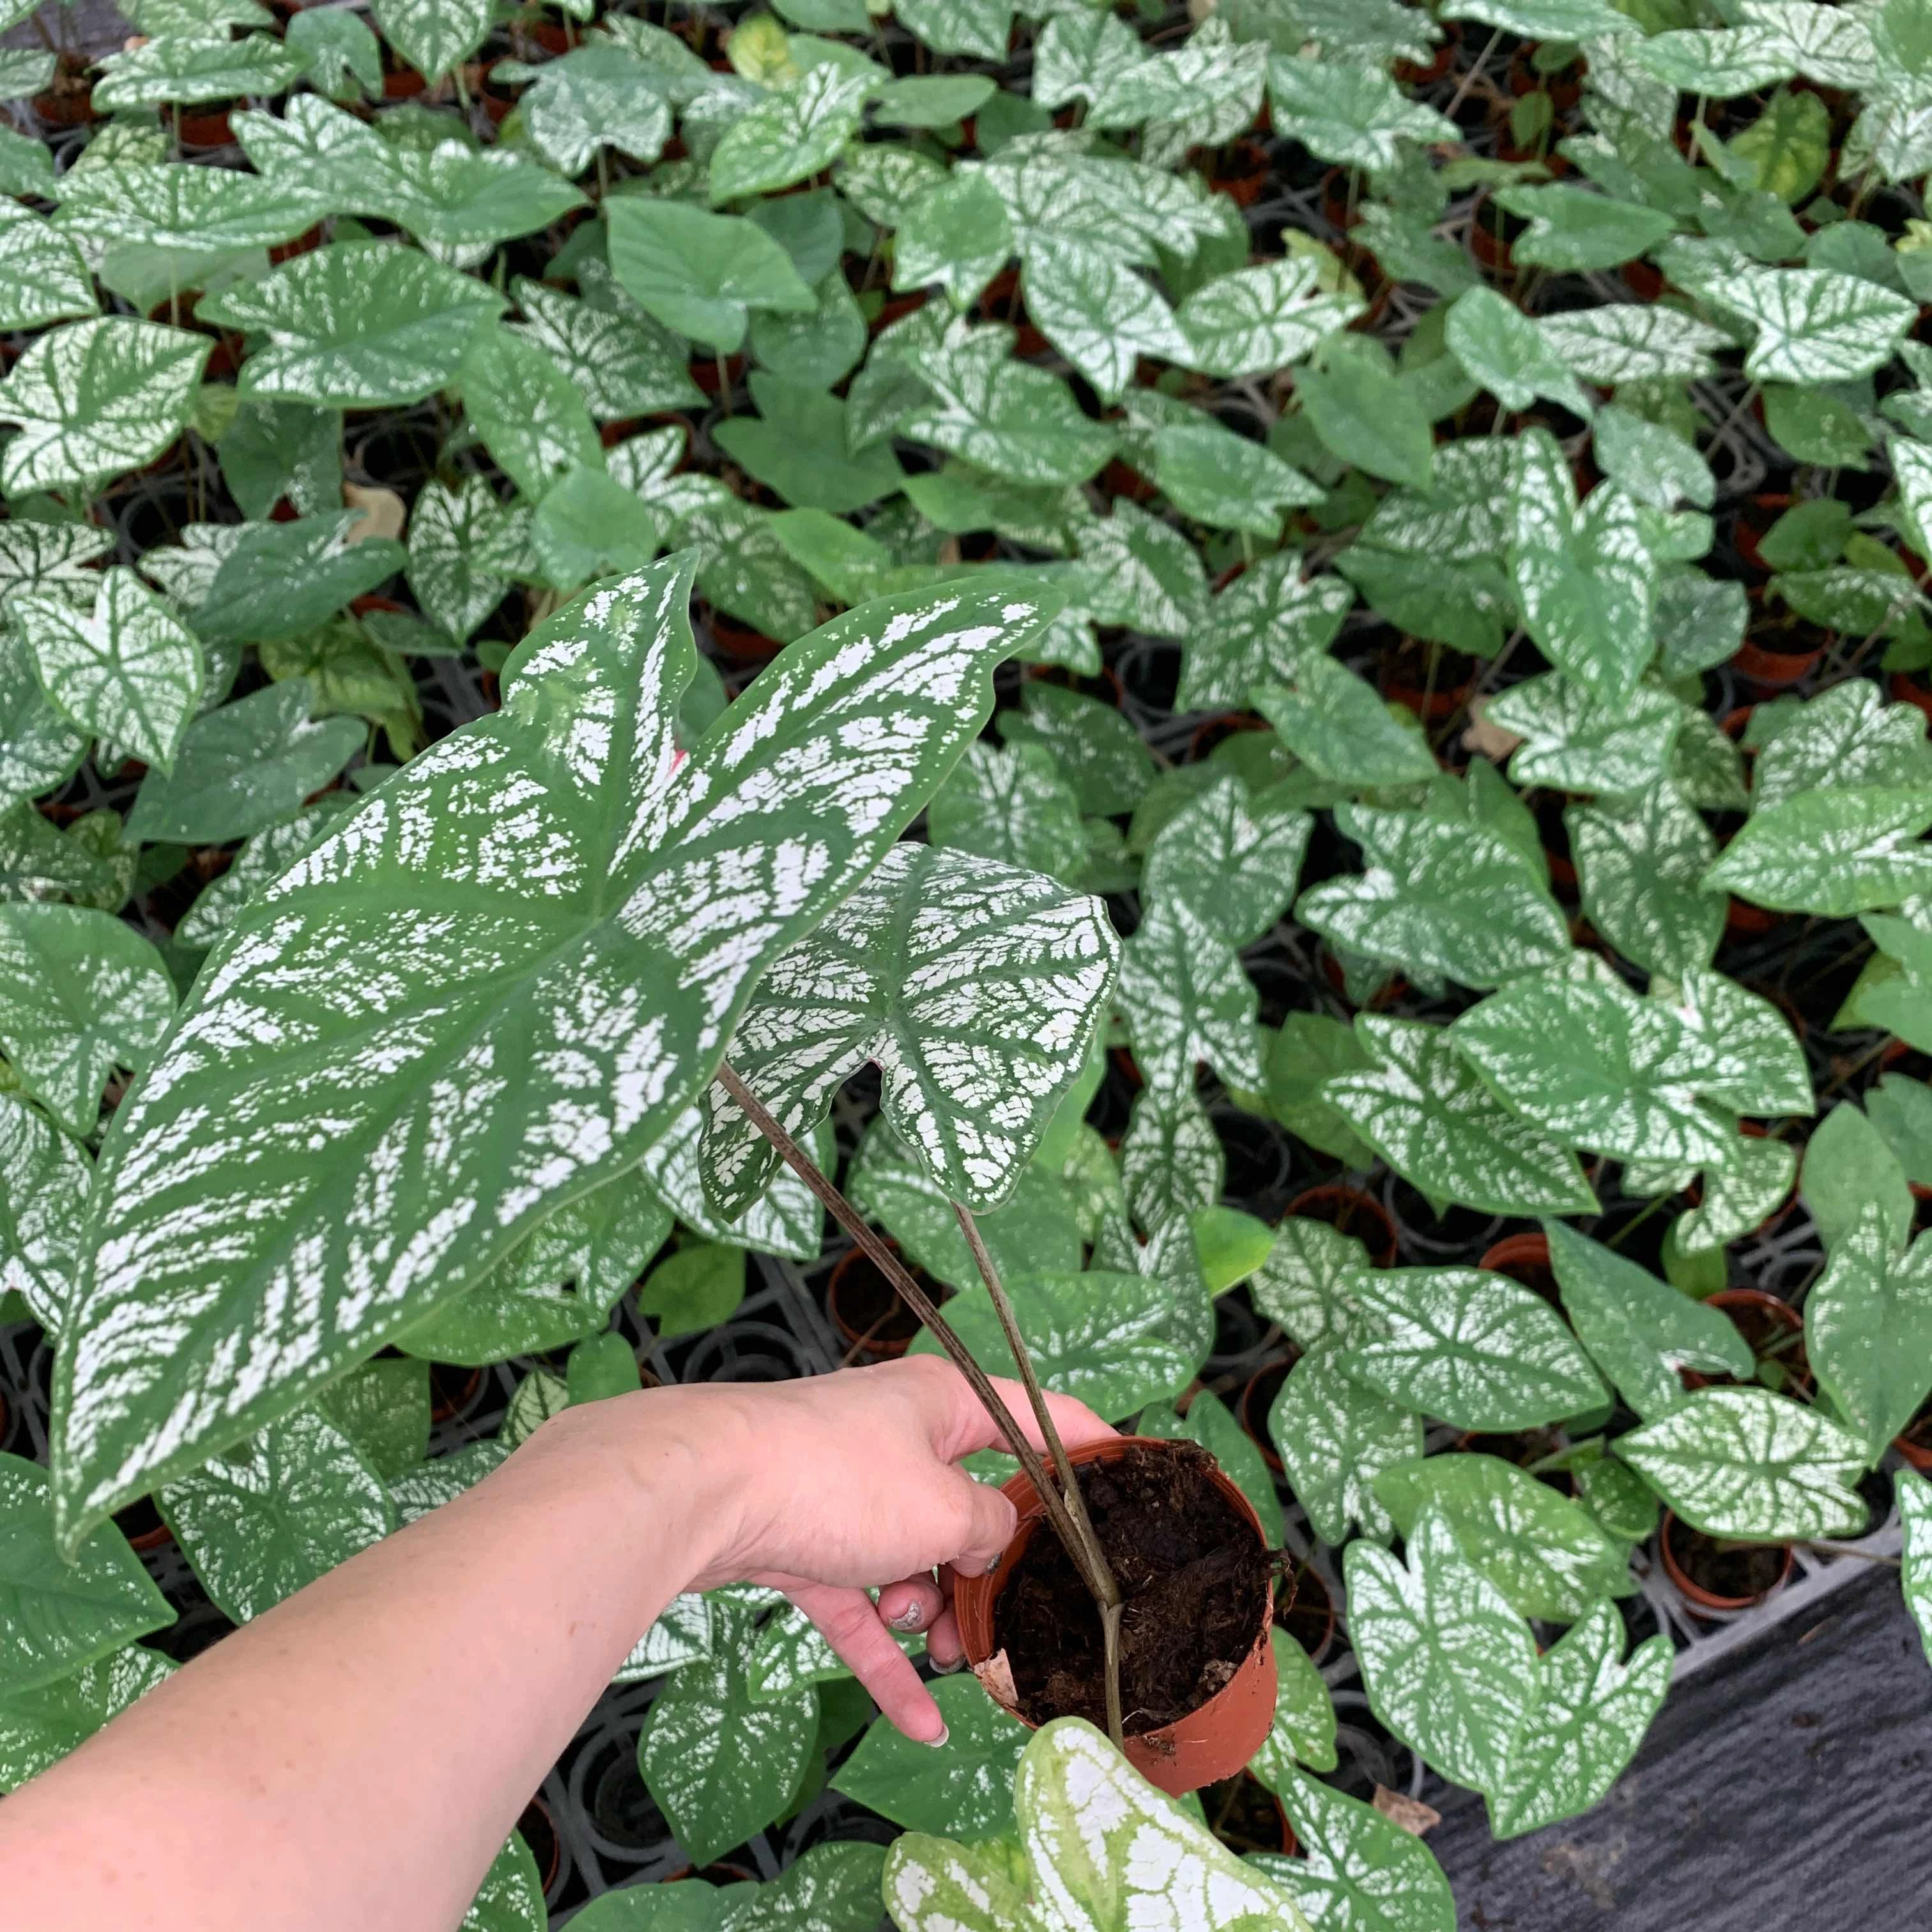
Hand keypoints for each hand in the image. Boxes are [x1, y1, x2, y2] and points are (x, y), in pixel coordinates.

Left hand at [603, 1358, 1114, 1744]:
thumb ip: (986, 1530)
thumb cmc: (836, 1476)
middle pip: (968, 1505)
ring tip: (941, 1648)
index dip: (1085, 1445)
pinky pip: (859, 1609)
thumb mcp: (942, 1508)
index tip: (1130, 1475)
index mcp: (942, 1402)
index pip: (1035, 1416)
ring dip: (932, 1615)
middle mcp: (896, 1438)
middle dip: (992, 1570)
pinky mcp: (803, 1544)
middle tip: (1017, 1617)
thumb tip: (989, 1544)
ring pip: (914, 1563)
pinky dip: (886, 1660)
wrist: (706, 1491)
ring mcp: (845, 1493)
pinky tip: (922, 1722)